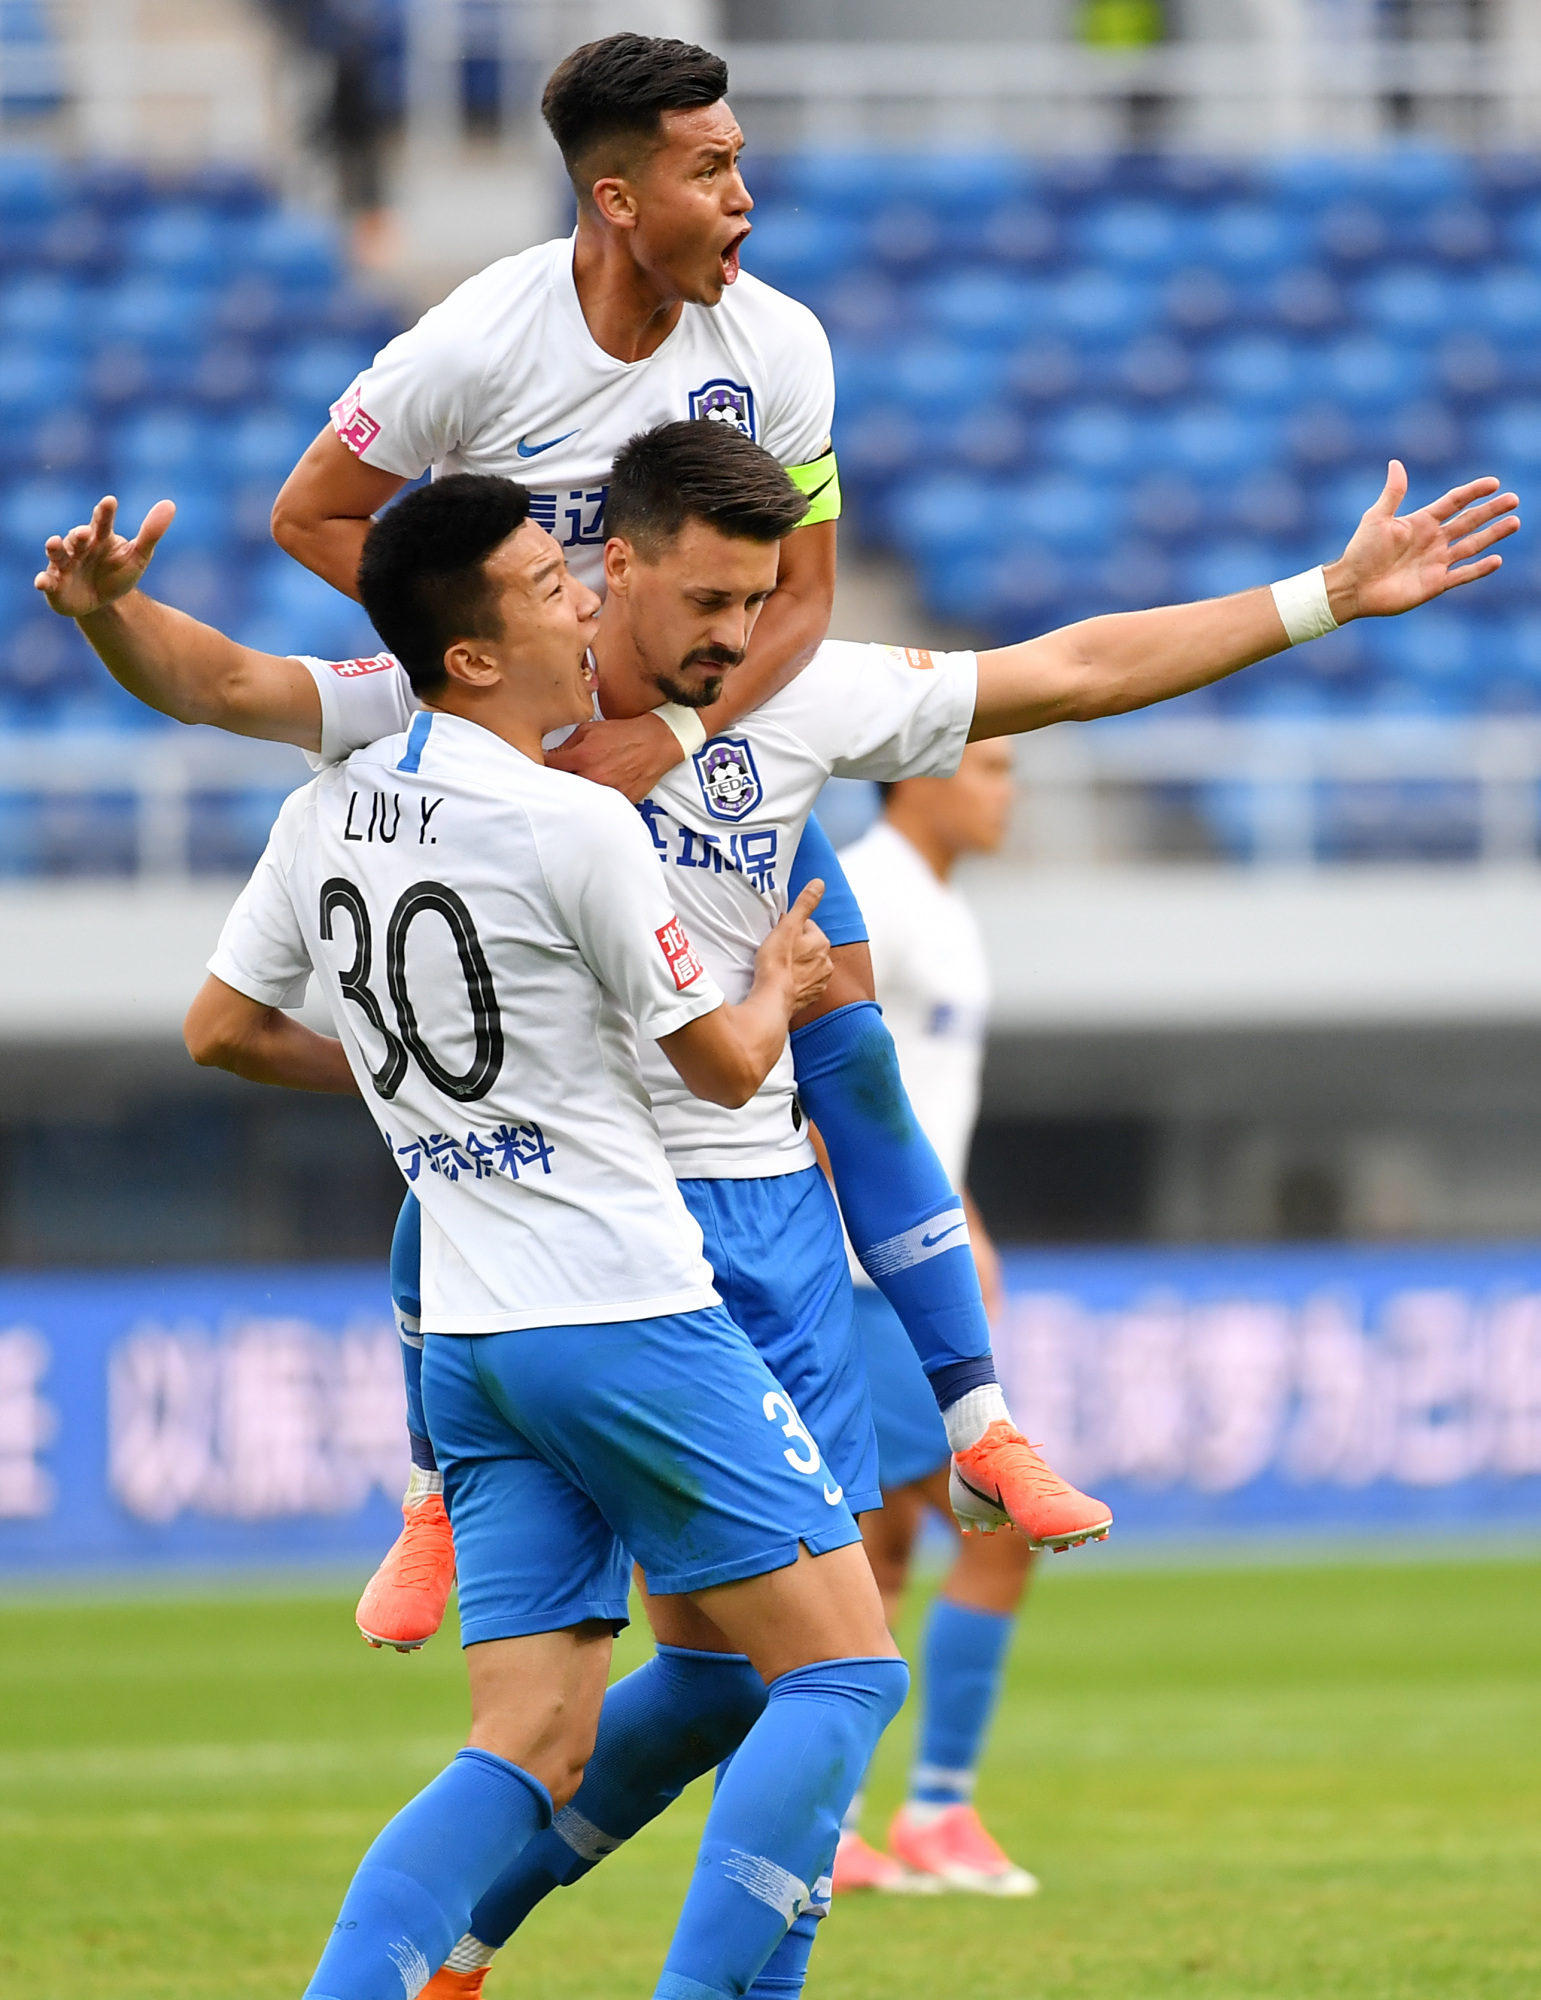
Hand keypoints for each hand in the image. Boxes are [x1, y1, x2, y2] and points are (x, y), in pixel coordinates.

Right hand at [34, 495, 174, 619]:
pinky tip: (41, 583)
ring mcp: (65, 565)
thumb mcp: (139, 556)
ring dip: (54, 548)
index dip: (105, 512)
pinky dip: (43, 581)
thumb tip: (170, 504)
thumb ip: (151, 532)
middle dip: (79, 534)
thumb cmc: (119, 572)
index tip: (110, 502)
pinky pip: (47, 582)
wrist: (104, 602)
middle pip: (77, 537)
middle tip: (85, 532)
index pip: (103, 522)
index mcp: (100, 538)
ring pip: (57, 554)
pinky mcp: (55, 585)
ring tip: (53, 542)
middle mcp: (79, 548)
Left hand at [546, 711, 684, 801]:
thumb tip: (549, 756)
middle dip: (554, 784)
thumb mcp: (590, 730)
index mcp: (581, 756)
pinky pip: (598, 808)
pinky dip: (592, 804)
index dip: (539, 767)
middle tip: (553, 781)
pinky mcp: (619, 803)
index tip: (538, 768)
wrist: (656, 743)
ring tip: (571, 791)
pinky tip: (590, 799)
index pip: (547, 768)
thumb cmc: (623, 735)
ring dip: (572, 797)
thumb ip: (566, 744)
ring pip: (577, 802)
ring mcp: (606, 793)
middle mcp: (592, 777)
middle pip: (560, 789)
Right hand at [755, 880, 831, 1014]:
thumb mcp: (788, 925)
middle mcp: (826, 963)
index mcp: (822, 943)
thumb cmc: (777, 962)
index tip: (779, 935)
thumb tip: (819, 883)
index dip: (791, 929)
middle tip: (776, 952)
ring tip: (778, 968)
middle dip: (796, 948)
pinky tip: (782, 982)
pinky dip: (795, 983)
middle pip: (809, 947)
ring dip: (796, 966)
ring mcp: (819, 982)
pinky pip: (804, 985)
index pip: (808, 927)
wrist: (773, 997)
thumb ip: (804, 904)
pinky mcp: (811, 997)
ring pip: (808, 966)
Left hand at [1325, 462, 1518, 622]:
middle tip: (1513, 499)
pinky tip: (1497, 559)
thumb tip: (1396, 463)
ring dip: (1493, 534)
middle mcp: (1433, 540)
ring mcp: (1436, 562)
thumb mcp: (1377, 518)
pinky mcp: (1435, 584)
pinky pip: (1463, 575)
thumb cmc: (1361, 552)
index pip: (1454, 502)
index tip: (1494, 483)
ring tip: (1514, 522)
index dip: (1473, 492)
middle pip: (1469, 521)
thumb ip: (1393, 493)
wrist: (1352, 587)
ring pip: (1472, 545)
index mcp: (1421, 522)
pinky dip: (1480, 569)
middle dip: (1491, 510)